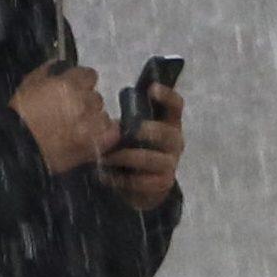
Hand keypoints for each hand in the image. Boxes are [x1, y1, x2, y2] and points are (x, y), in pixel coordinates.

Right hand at [10, 63, 113, 174]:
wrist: (16, 149)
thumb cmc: (19, 116)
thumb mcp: (28, 85)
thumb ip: (48, 71)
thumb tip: (61, 65)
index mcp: (68, 85)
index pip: (89, 75)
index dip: (81, 82)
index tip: (74, 89)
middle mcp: (84, 102)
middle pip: (95, 97)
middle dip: (85, 103)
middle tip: (71, 113)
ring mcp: (92, 125)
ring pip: (103, 115)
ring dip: (94, 120)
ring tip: (78, 129)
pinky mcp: (95, 144)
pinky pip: (113, 133)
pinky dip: (105, 133)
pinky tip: (94, 136)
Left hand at [102, 82, 181, 213]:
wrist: (144, 187)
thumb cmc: (136, 150)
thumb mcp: (135, 131)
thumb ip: (129, 118)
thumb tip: (99, 102)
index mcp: (170, 123)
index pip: (176, 105)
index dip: (167, 96)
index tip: (151, 89)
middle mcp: (175, 142)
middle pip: (165, 132)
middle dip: (142, 131)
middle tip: (120, 131)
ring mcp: (171, 164)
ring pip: (149, 158)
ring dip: (124, 156)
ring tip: (104, 156)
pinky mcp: (162, 183)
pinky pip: (141, 180)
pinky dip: (121, 178)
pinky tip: (106, 176)